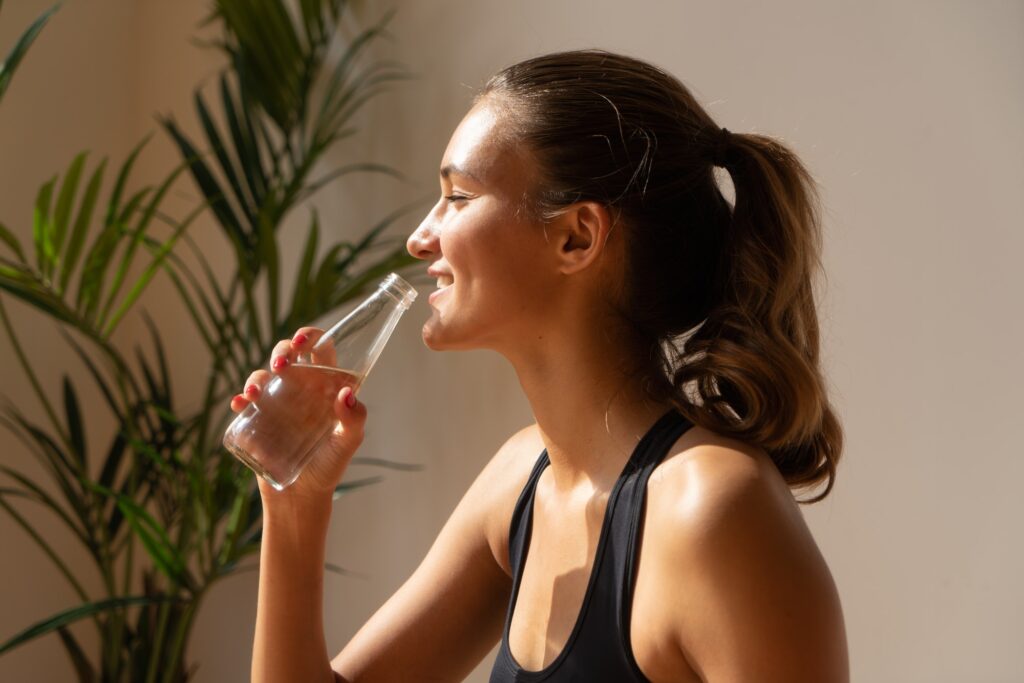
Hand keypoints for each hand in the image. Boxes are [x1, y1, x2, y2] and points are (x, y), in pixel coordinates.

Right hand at [230, 327, 366, 501]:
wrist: (301, 497)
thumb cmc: (329, 467)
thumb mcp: (347, 443)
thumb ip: (354, 420)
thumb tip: (346, 394)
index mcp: (325, 387)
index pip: (320, 351)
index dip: (311, 337)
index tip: (302, 341)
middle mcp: (301, 389)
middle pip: (288, 355)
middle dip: (281, 350)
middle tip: (281, 364)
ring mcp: (277, 403)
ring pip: (263, 375)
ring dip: (257, 377)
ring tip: (255, 393)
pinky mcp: (257, 420)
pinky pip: (245, 402)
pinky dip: (240, 398)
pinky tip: (240, 403)